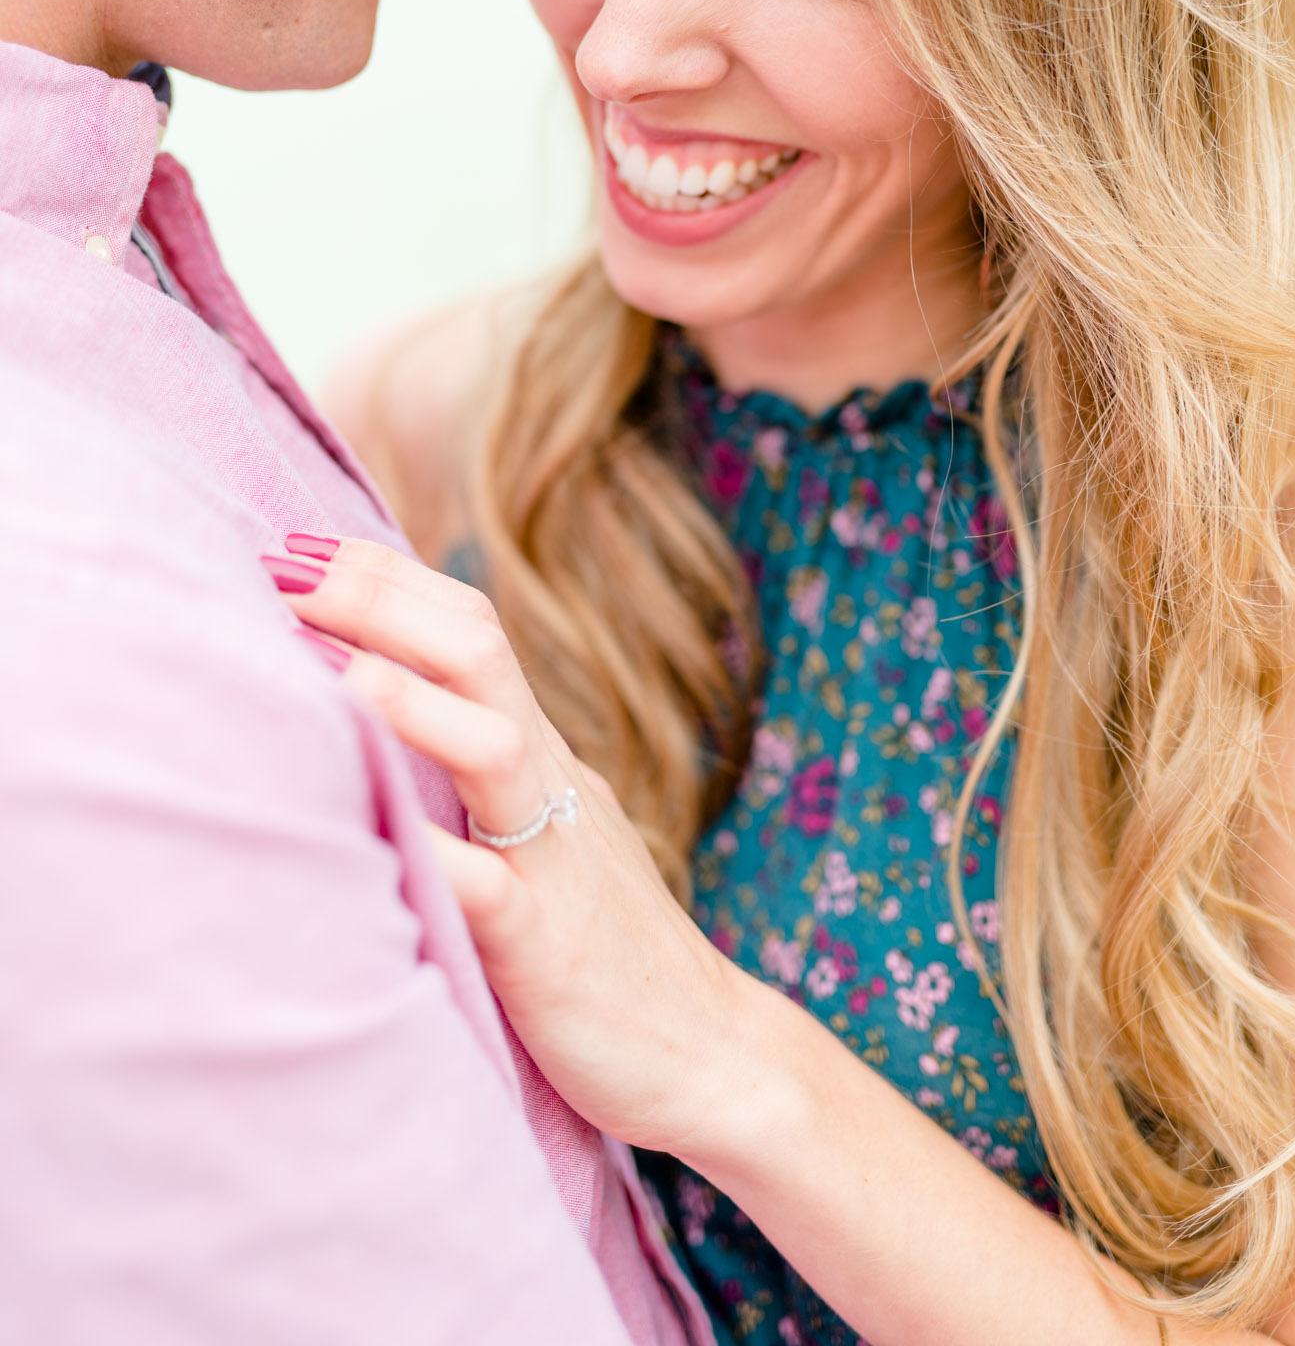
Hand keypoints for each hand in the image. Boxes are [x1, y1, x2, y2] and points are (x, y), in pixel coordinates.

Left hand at [275, 539, 745, 1157]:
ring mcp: (554, 859)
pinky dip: (434, 852)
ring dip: (408, 700)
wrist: (711, 1053)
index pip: (470, 627)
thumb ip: (481, 774)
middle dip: (378, 598)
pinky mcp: (549, 945)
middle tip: (280, 567)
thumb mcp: (543, 834)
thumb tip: (378, 714)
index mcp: (543, 756)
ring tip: (328, 666)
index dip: (383, 577)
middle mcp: (551, 785)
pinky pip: (491, 888)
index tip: (293, 545)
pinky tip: (372, 829)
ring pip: (496, 745)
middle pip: (480, 650)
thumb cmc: (603, 946)